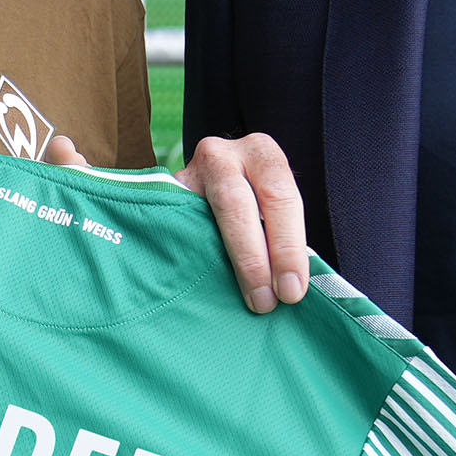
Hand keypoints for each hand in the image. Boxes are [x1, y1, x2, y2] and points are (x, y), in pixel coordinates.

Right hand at [174, 133, 310, 312]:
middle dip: (253, 259)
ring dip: (223, 265)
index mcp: (262, 154)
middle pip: (237, 205)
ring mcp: (187, 174)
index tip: (292, 290)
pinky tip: (208, 288)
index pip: (279, 196)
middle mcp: (222, 156)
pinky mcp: (163, 197)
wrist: (216, 182)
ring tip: (240, 300)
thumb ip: (282, 236)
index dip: (287, 247)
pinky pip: (178, 229)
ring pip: (203, 220)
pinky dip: (196, 261)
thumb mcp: (275, 206)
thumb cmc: (257, 203)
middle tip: (265, 301)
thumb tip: (290, 287)